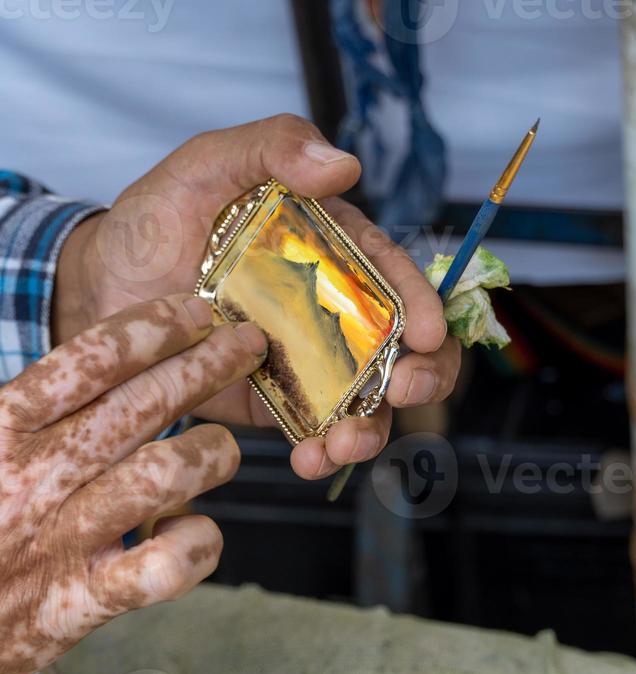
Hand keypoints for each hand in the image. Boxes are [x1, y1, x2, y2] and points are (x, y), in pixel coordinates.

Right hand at [0, 294, 265, 673]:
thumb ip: (23, 411)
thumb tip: (87, 364)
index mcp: (2, 429)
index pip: (88, 362)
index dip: (152, 329)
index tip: (195, 312)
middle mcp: (33, 477)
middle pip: (140, 406)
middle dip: (206, 367)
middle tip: (247, 346)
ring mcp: (59, 540)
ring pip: (163, 476)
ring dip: (210, 452)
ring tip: (223, 446)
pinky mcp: (80, 602)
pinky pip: (164, 567)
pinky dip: (197, 545)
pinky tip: (196, 531)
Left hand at [54, 114, 459, 479]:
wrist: (100, 292)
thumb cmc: (152, 223)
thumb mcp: (204, 167)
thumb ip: (269, 148)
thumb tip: (342, 164)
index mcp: (328, 249)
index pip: (391, 273)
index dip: (423, 302)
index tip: (429, 333)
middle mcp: (329, 308)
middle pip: (401, 344)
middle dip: (422, 372)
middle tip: (405, 388)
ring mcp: (306, 361)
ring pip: (367, 398)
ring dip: (372, 427)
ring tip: (345, 444)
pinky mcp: (278, 402)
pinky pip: (314, 431)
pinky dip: (322, 451)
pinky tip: (309, 459)